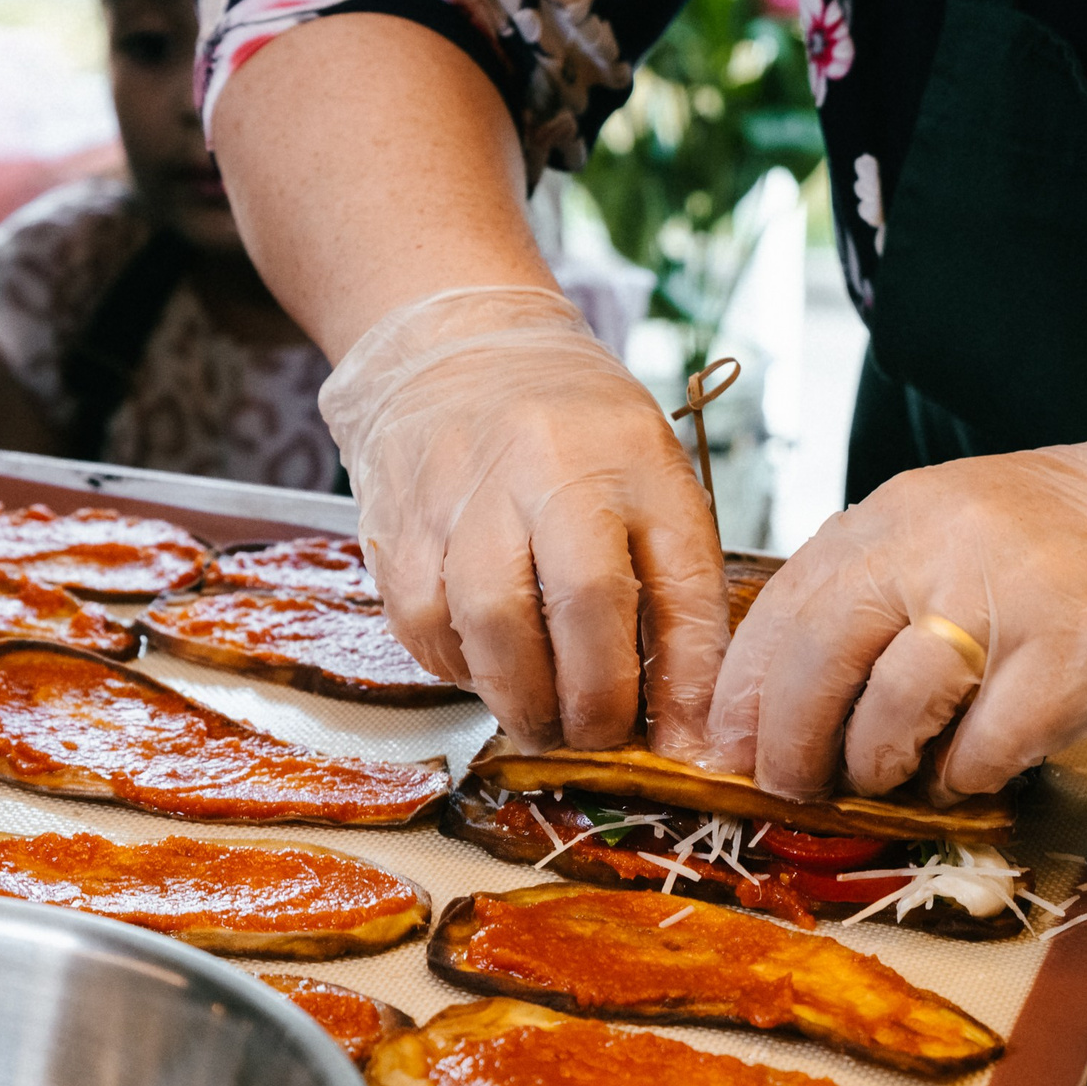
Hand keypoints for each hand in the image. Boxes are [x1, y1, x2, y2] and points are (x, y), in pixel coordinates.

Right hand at [319, 286, 727, 756]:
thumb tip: (684, 722)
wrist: (454, 343)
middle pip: (583, 602)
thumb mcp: (649, 475)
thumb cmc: (572, 430)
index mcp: (633, 456)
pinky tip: (482, 667)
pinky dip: (458, 667)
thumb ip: (673, 584)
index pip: (679, 579)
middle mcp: (549, 465)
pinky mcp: (399, 520)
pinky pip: (424, 623)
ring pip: (492, 621)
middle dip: (596, 700)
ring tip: (541, 719)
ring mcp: (465, 489)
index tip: (685, 742)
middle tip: (598, 735)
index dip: (687, 679)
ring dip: (521, 698)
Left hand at [705, 423, 1086, 800]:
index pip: (787, 602)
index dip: (745, 687)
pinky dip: (967, 774)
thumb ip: (870, 596)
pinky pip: (988, 745)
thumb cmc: (1061, 548)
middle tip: (787, 785)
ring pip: (898, 705)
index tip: (722, 746)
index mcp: (899, 513)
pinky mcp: (1079, 652)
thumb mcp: (948, 536)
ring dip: (880, 762)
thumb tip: (774, 703)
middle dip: (790, 738)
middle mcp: (947, 541)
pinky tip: (972, 768)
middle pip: (824, 653)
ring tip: (890, 774)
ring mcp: (1014, 594)